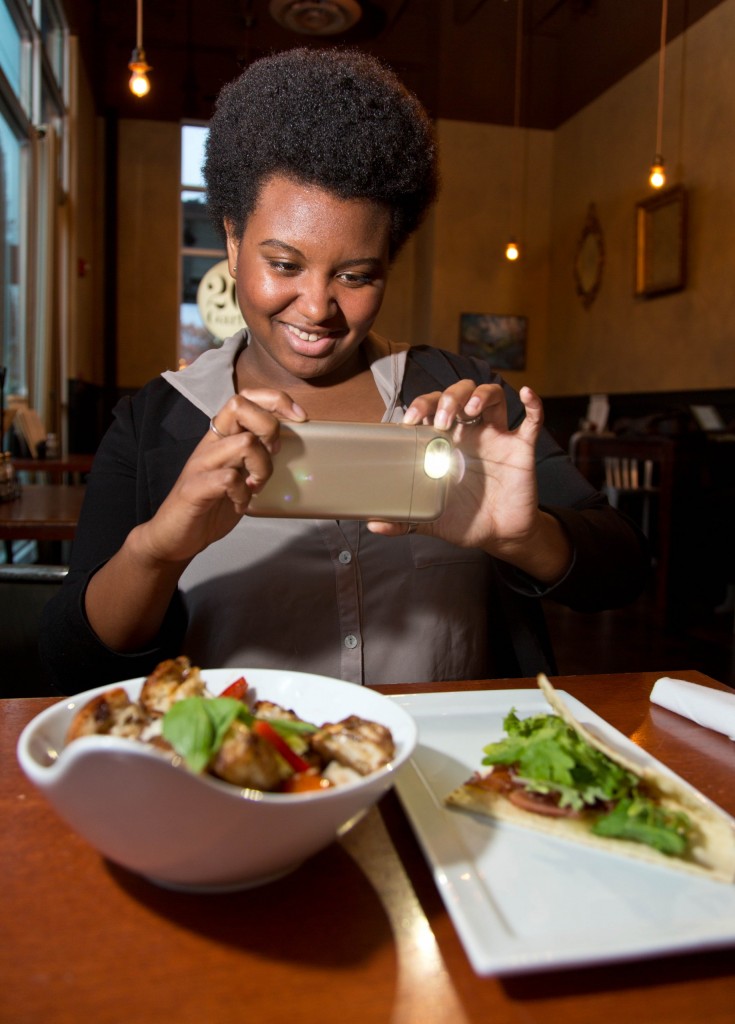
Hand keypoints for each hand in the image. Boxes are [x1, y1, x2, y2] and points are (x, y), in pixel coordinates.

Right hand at [133, 389, 306, 564]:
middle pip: (240, 406)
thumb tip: (290, 446)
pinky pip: (230, 478)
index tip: (299, 418)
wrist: (174, 536)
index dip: (276, 400)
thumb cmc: (211, 505)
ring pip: (244, 443)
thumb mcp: (240, 474)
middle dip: (269, 429)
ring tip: (255, 488)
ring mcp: (201, 464)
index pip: (245, 397)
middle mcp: (211, 443)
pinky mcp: (195, 488)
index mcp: (222, 437)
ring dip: (262, 468)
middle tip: (271, 457)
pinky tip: (240, 505)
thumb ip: (257, 457)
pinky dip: (243, 494)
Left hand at [368, 380, 570, 580]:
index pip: (432, 408)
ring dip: (480, 394)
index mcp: (446, 442)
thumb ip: (403, 520)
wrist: (499, 536)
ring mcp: (497, 437)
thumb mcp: (429, 520)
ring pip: (492, 396)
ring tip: (469, 410)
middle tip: (442, 420)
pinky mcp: (521, 448)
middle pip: (460, 393)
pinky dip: (533, 403)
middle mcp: (470, 433)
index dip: (421, 405)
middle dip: (448, 398)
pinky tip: (525, 393)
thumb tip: (373, 524)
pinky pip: (532, 420)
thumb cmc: (464, 520)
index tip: (409, 420)